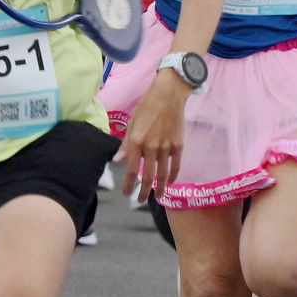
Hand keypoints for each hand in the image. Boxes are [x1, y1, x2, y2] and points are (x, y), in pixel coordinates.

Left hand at [118, 74, 188, 199]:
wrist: (169, 96)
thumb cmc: (146, 107)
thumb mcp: (131, 123)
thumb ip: (125, 144)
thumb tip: (117, 160)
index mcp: (136, 141)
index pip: (132, 169)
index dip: (129, 184)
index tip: (127, 194)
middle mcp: (151, 147)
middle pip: (148, 176)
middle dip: (144, 191)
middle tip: (140, 200)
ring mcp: (166, 147)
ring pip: (163, 174)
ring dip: (160, 188)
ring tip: (157, 197)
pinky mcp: (179, 145)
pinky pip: (176, 165)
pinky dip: (173, 176)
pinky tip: (170, 183)